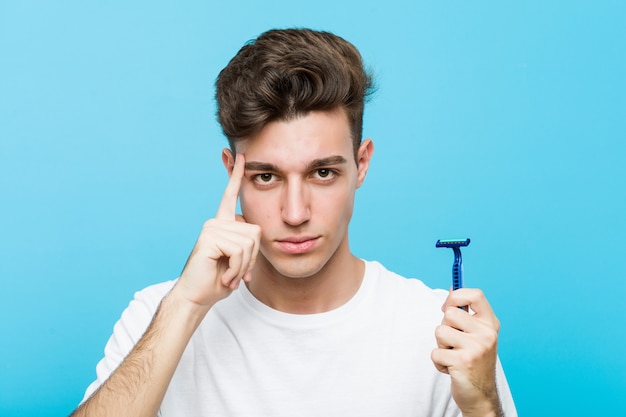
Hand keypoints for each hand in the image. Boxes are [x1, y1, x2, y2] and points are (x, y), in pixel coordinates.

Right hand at [176, 153, 260, 307]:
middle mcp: (216, 222)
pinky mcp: (209, 238)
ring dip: (243, 267)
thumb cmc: (218, 280)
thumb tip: (253, 234)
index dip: (235, 175)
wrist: (197, 297)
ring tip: (229, 275)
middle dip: (252, 258)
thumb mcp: (239, 260)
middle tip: (237, 273)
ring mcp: (211, 228)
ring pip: (249, 243)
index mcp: (222, 224)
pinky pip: (239, 251)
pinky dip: (236, 269)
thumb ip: (247, 245)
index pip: (231, 196)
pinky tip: (224, 276)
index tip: (239, 155)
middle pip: (255, 232)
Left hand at [431, 288, 502, 416]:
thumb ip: (466, 313)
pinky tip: (452, 368)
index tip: (447, 305)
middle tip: (455, 343)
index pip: (475, 294)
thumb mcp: (477, 334)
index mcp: (491, 324)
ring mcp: (476, 348)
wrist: (481, 396)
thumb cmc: (474, 361)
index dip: (456, 295)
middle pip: (449, 314)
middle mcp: (487, 334)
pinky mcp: (463, 362)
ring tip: (454, 355)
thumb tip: (451, 289)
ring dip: (441, 346)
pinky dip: (438, 362)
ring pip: (439, 332)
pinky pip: (435, 352)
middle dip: (445, 328)